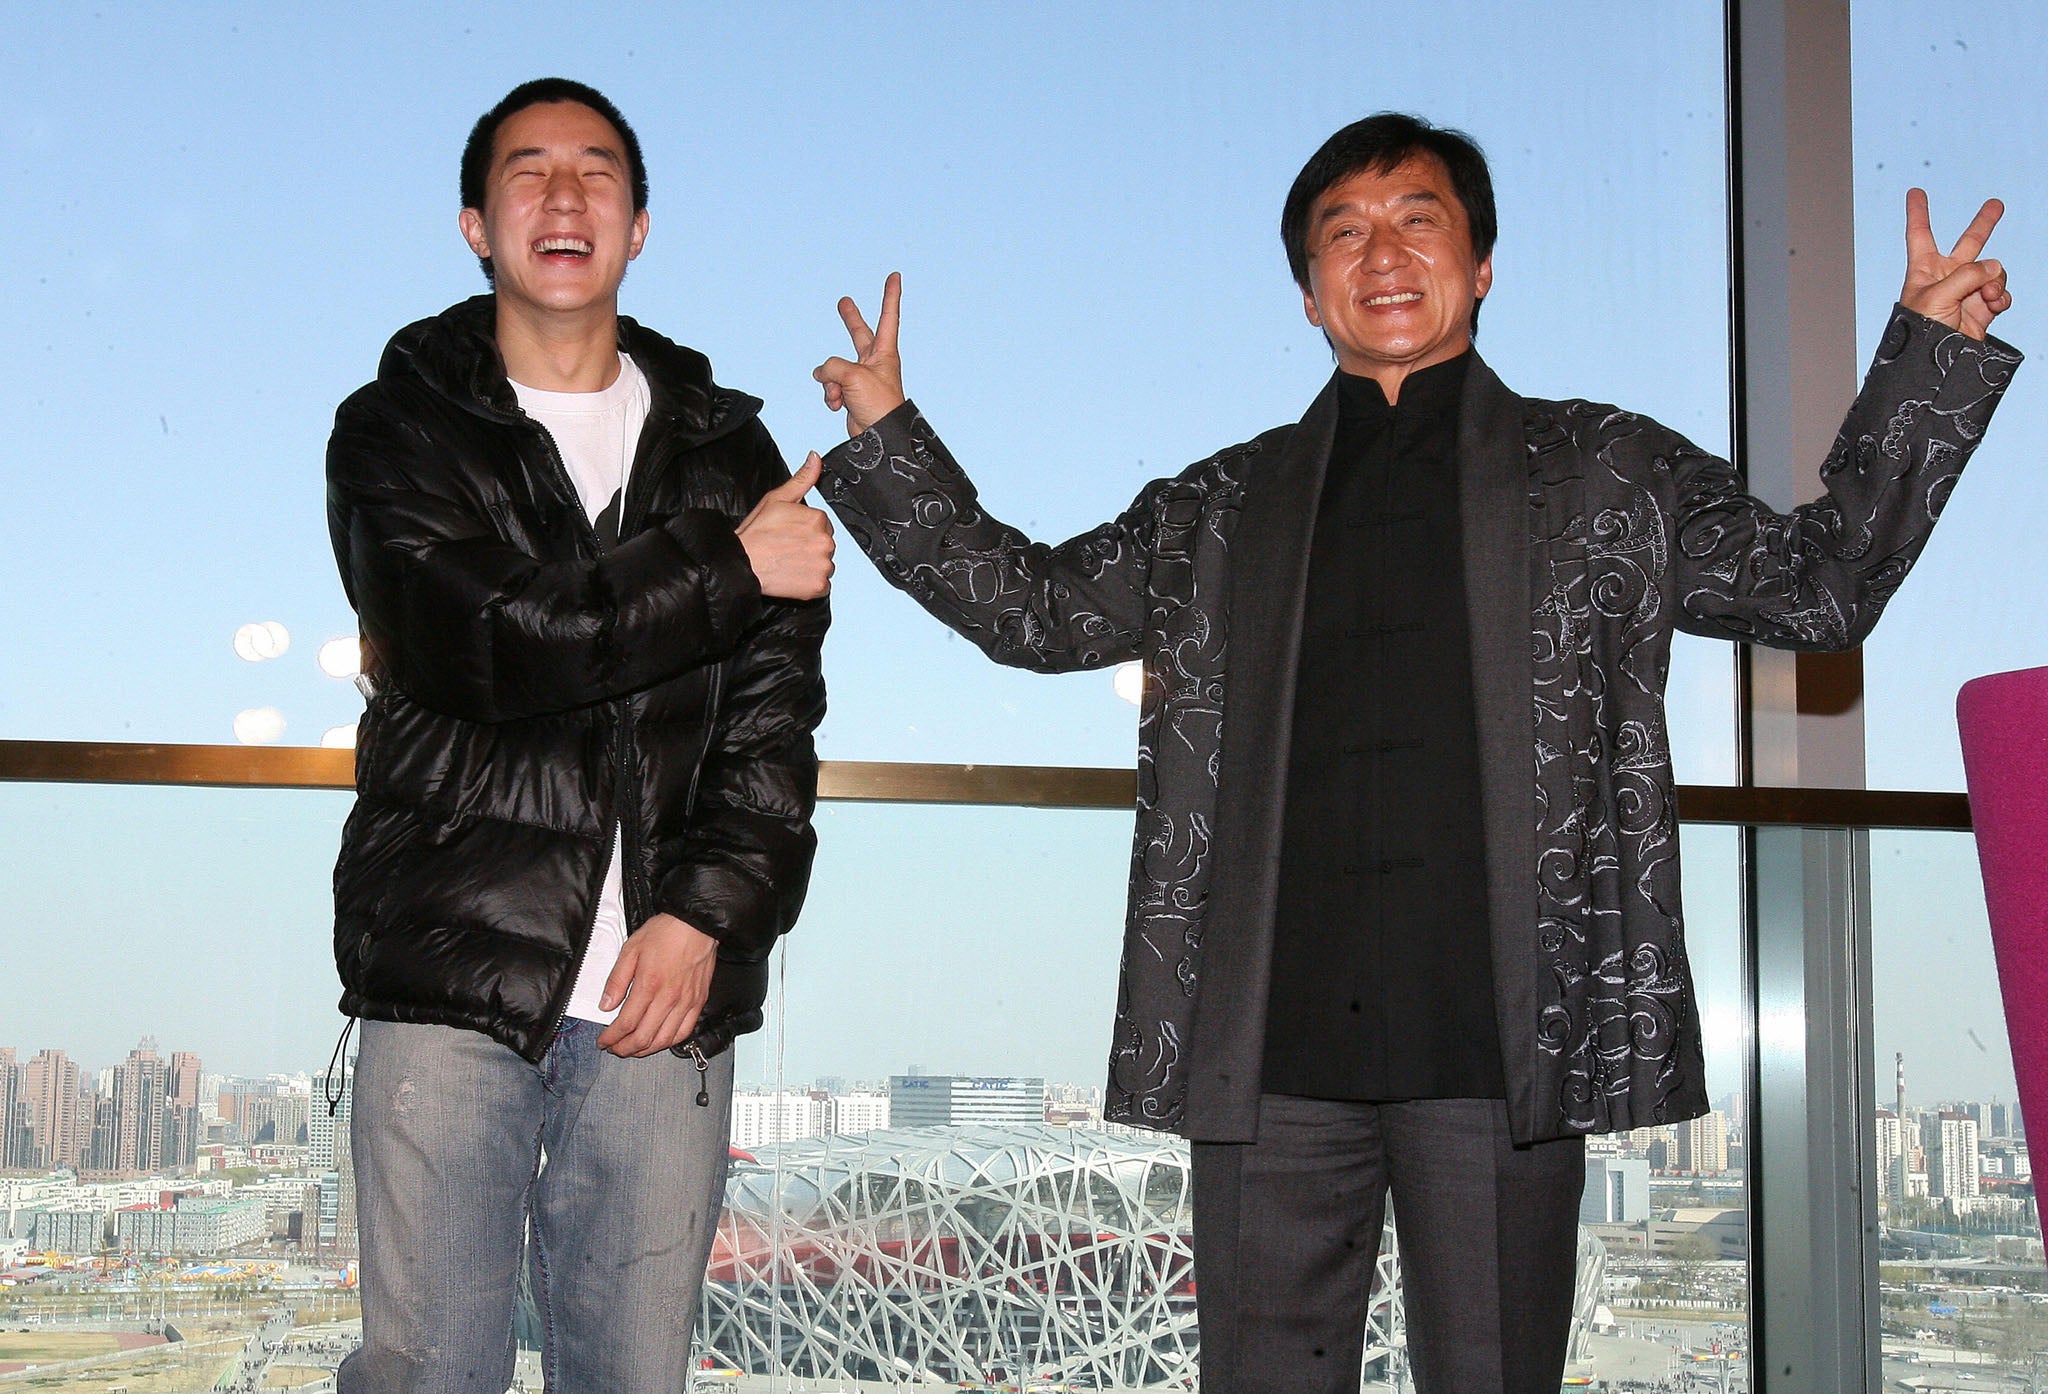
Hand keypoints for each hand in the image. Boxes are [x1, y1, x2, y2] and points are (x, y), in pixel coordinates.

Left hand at [595, 912, 719, 1056]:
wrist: (696, 924)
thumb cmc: (665, 933)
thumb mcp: (631, 949)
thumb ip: (616, 980)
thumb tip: (606, 1004)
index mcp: (648, 985)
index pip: (626, 1024)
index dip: (612, 1038)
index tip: (604, 1041)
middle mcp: (668, 998)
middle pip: (643, 1037)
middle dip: (625, 1049)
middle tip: (615, 1049)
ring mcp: (685, 1002)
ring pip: (664, 1040)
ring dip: (645, 1050)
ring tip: (634, 1049)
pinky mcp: (698, 1002)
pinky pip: (684, 1032)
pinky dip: (669, 1042)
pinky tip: (660, 1041)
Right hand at [736, 454, 833, 598]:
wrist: (740, 564)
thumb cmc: (755, 534)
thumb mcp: (776, 499)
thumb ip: (802, 479)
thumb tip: (815, 459)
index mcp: (818, 519)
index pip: (821, 525)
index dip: (804, 530)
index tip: (789, 534)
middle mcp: (825, 542)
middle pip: (825, 545)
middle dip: (809, 547)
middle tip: (787, 549)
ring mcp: (823, 565)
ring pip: (824, 565)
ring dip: (810, 566)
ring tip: (788, 563)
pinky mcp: (818, 586)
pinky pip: (822, 586)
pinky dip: (810, 584)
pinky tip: (793, 576)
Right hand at [814, 272, 905, 435]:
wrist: (880, 437)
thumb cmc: (879, 405)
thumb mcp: (853, 375)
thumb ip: (833, 366)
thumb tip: (821, 374)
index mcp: (884, 352)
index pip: (888, 316)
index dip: (891, 295)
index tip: (895, 276)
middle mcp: (873, 361)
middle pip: (858, 333)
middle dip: (850, 318)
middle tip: (844, 301)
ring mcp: (860, 377)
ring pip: (834, 367)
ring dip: (830, 382)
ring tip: (840, 394)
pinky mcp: (850, 393)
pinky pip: (830, 386)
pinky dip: (830, 395)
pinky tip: (838, 404)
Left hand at [1899, 188, 2011, 339]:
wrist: (1933, 367)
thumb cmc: (1921, 332)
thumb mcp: (1937, 296)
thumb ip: (1968, 274)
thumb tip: (1995, 268)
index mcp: (1923, 270)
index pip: (1919, 234)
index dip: (1918, 212)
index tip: (1915, 192)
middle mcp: (1945, 278)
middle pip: (1968, 244)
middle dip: (1983, 224)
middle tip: (1996, 204)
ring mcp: (1966, 293)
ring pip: (1993, 272)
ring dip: (1995, 281)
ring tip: (1987, 296)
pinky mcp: (1982, 309)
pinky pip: (2001, 293)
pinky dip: (2002, 296)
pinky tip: (1995, 303)